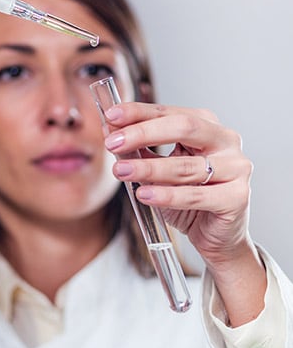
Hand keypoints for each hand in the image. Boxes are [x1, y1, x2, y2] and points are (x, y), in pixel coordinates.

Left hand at [103, 102, 265, 324]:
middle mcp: (225, 141)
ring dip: (148, 168)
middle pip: (184, 127)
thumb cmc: (187, 196)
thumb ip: (139, 150)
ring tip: (121, 171)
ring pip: (185, 165)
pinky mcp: (237, 197)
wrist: (215, 235)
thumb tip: (110, 132)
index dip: (139, 112)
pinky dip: (166, 195)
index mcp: (206, 126)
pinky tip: (144, 195)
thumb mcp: (158, 170)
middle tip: (113, 143)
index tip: (111, 115)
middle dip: (143, 133)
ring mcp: (236, 168)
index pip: (169, 112)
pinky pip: (195, 196)